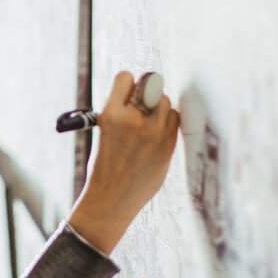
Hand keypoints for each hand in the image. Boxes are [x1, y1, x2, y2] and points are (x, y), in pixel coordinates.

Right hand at [70, 71, 179, 253]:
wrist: (111, 200)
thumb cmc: (104, 166)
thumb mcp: (103, 132)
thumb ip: (121, 111)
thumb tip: (142, 92)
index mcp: (110, 115)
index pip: (126, 77)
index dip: (127, 84)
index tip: (128, 92)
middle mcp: (132, 120)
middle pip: (150, 85)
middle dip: (146, 93)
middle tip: (142, 106)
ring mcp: (153, 133)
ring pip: (165, 100)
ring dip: (158, 107)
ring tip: (149, 123)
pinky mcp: (168, 145)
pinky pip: (175, 118)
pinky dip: (168, 122)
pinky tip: (158, 133)